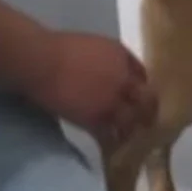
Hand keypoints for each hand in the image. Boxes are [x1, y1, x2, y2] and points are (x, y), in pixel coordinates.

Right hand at [21, 31, 155, 145]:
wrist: (43, 62)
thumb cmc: (61, 48)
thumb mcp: (94, 44)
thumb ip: (109, 58)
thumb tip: (111, 71)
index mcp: (122, 58)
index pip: (142, 75)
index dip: (142, 86)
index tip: (140, 95)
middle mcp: (124, 80)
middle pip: (146, 100)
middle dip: (148, 111)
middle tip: (148, 121)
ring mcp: (111, 101)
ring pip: (132, 121)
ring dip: (133, 129)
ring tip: (132, 138)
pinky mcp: (96, 119)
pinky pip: (110, 135)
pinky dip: (113, 141)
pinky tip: (112, 146)